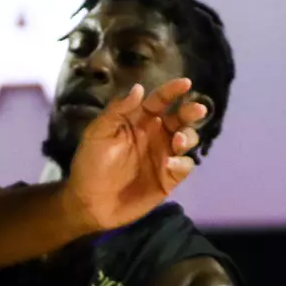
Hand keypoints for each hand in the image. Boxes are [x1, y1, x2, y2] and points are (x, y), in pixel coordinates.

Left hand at [64, 78, 205, 231]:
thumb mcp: (97, 134)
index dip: (172, 91)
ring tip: (178, 140)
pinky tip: (170, 164)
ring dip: (188, 136)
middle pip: (180, 118)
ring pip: (187, 139)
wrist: (88, 202)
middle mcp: (155, 135)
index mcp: (138, 121)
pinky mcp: (168, 178)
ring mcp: (163, 156)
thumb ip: (117, 110)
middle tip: (197, 110)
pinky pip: (185, 166)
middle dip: (190, 112)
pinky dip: (183, 163)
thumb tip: (139, 88)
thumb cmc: (90, 164)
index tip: (185, 83)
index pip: (159, 101)